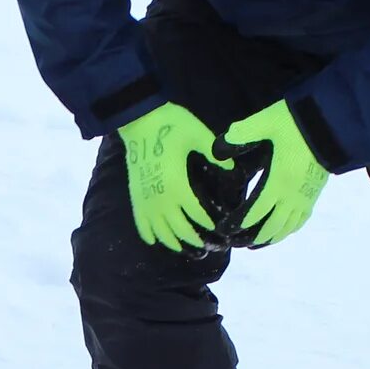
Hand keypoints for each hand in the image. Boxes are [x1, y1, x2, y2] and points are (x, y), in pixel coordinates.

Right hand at [115, 102, 232, 251]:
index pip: (197, 216)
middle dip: (196, 241)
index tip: (222, 232)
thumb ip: (216, 155)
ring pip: (161, 232)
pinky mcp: (136, 196)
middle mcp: (161, 200)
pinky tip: (157, 241)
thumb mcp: (198, 135)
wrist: (138, 119)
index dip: (210, 226)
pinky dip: (150, 235)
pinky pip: (141, 224)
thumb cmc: (170, 125)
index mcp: (178, 187)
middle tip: (209, 248)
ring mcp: (146, 200)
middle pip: (180, 230)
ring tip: (188, 250)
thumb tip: (233, 169)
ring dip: (175, 244)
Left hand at [226, 100, 327, 245]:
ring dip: (269, 239)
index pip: (254, 212)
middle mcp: (291, 196)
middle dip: (250, 237)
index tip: (223, 230)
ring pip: (286, 228)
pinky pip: (301, 221)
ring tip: (254, 244)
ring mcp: (305, 198)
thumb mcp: (265, 123)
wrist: (331, 125)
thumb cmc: (296, 124)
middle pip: (269, 227)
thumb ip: (240, 135)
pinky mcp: (314, 195)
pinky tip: (281, 231)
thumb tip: (217, 150)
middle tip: (234, 242)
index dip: (237, 224)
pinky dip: (288, 231)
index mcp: (277, 182)